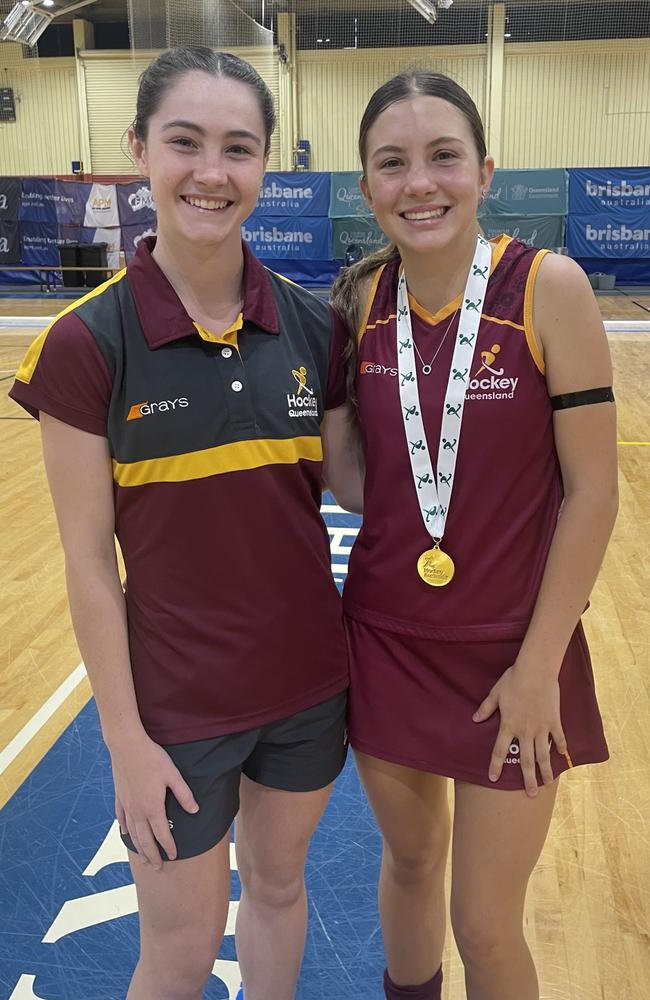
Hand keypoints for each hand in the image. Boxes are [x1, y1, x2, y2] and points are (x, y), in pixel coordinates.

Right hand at [111, 733, 198, 869]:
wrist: (126, 745)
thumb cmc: (152, 758)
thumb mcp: (173, 775)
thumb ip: (184, 794)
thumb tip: (194, 811)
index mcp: (153, 807)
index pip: (162, 834)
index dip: (169, 846)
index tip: (173, 856)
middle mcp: (138, 811)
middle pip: (145, 840)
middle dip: (152, 855)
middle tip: (158, 868)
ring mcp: (127, 805)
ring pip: (132, 833)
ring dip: (139, 848)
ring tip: (143, 858)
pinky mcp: (119, 797)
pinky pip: (121, 818)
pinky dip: (124, 829)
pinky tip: (126, 833)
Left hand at [472, 662, 566, 797]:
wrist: (535, 671)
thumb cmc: (513, 680)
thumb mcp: (495, 694)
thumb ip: (486, 708)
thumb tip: (475, 719)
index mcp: (508, 725)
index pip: (499, 750)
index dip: (496, 765)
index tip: (493, 778)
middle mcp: (525, 731)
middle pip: (526, 760)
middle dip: (528, 779)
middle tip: (531, 794)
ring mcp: (541, 728)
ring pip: (543, 755)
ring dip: (545, 770)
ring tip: (548, 783)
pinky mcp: (554, 721)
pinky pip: (558, 738)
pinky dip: (560, 747)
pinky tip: (563, 755)